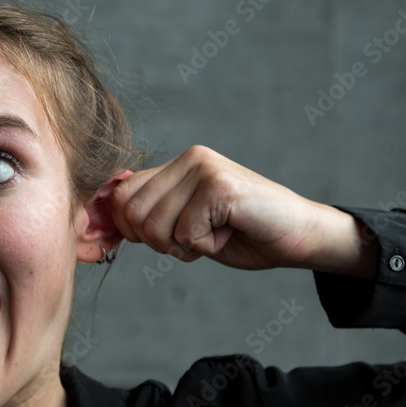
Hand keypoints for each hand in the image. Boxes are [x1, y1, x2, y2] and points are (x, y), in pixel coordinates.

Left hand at [109, 146, 375, 276]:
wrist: (299, 236)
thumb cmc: (242, 233)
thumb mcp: (186, 223)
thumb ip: (153, 214)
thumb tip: (106, 220)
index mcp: (176, 165)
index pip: (119, 196)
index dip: (129, 229)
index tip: (164, 239)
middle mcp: (188, 159)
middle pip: (132, 214)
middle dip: (159, 242)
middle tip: (196, 238)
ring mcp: (204, 169)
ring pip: (155, 226)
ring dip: (185, 246)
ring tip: (216, 232)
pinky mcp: (219, 186)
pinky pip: (186, 234)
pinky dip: (206, 247)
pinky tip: (231, 231)